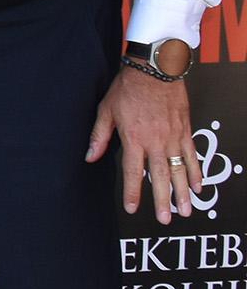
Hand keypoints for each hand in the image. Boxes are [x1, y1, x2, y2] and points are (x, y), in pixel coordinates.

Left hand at [87, 66, 200, 222]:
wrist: (154, 69)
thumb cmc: (127, 88)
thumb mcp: (106, 110)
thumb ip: (100, 136)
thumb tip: (90, 157)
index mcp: (134, 138)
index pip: (133, 171)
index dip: (133, 192)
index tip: (133, 208)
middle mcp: (155, 141)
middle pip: (160, 176)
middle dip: (163, 200)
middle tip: (166, 219)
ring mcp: (173, 137)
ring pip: (180, 170)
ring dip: (183, 192)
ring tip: (185, 210)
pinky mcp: (185, 130)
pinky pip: (193, 155)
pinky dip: (196, 172)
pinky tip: (198, 187)